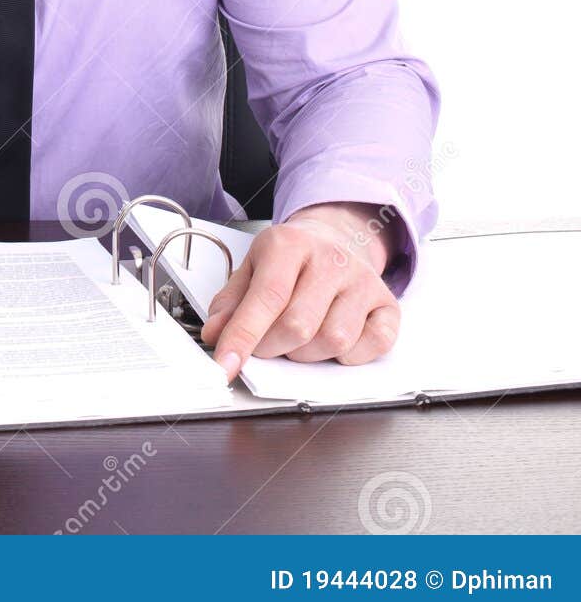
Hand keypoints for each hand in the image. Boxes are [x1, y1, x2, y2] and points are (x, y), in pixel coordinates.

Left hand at [199, 202, 400, 380]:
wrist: (336, 236)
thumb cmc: (291, 257)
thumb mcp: (253, 267)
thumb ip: (231, 301)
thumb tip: (214, 335)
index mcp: (290, 244)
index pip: (265, 298)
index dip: (242, 336)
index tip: (225, 365)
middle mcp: (330, 259)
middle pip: (299, 326)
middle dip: (273, 348)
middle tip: (267, 344)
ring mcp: (363, 281)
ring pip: (334, 341)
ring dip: (309, 354)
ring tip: (299, 339)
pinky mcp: (387, 303)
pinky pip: (373, 345)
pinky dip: (350, 356)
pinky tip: (333, 341)